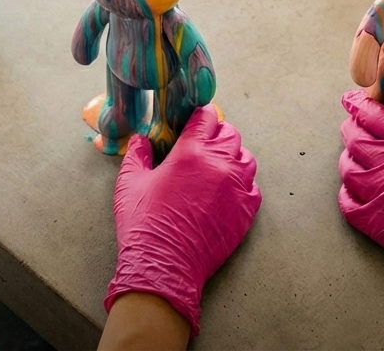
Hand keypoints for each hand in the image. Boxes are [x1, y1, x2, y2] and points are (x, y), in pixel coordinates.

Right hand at [105, 106, 260, 337]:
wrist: (164, 266)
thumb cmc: (144, 224)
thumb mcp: (130, 183)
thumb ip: (137, 155)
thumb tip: (141, 140)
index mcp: (191, 152)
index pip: (206, 118)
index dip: (200, 117)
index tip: (195, 122)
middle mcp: (219, 164)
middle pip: (230, 134)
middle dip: (217, 134)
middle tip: (203, 145)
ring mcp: (237, 188)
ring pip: (246, 158)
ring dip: (233, 157)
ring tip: (217, 167)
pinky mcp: (246, 211)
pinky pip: (253, 187)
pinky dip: (242, 185)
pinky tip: (227, 192)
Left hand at [337, 89, 383, 322]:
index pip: (375, 116)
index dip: (360, 105)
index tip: (352, 100)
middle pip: (355, 138)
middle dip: (352, 127)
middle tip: (353, 124)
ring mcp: (382, 197)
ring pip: (347, 169)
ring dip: (348, 158)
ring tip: (355, 156)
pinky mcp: (378, 226)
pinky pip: (347, 203)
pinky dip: (346, 192)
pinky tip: (355, 189)